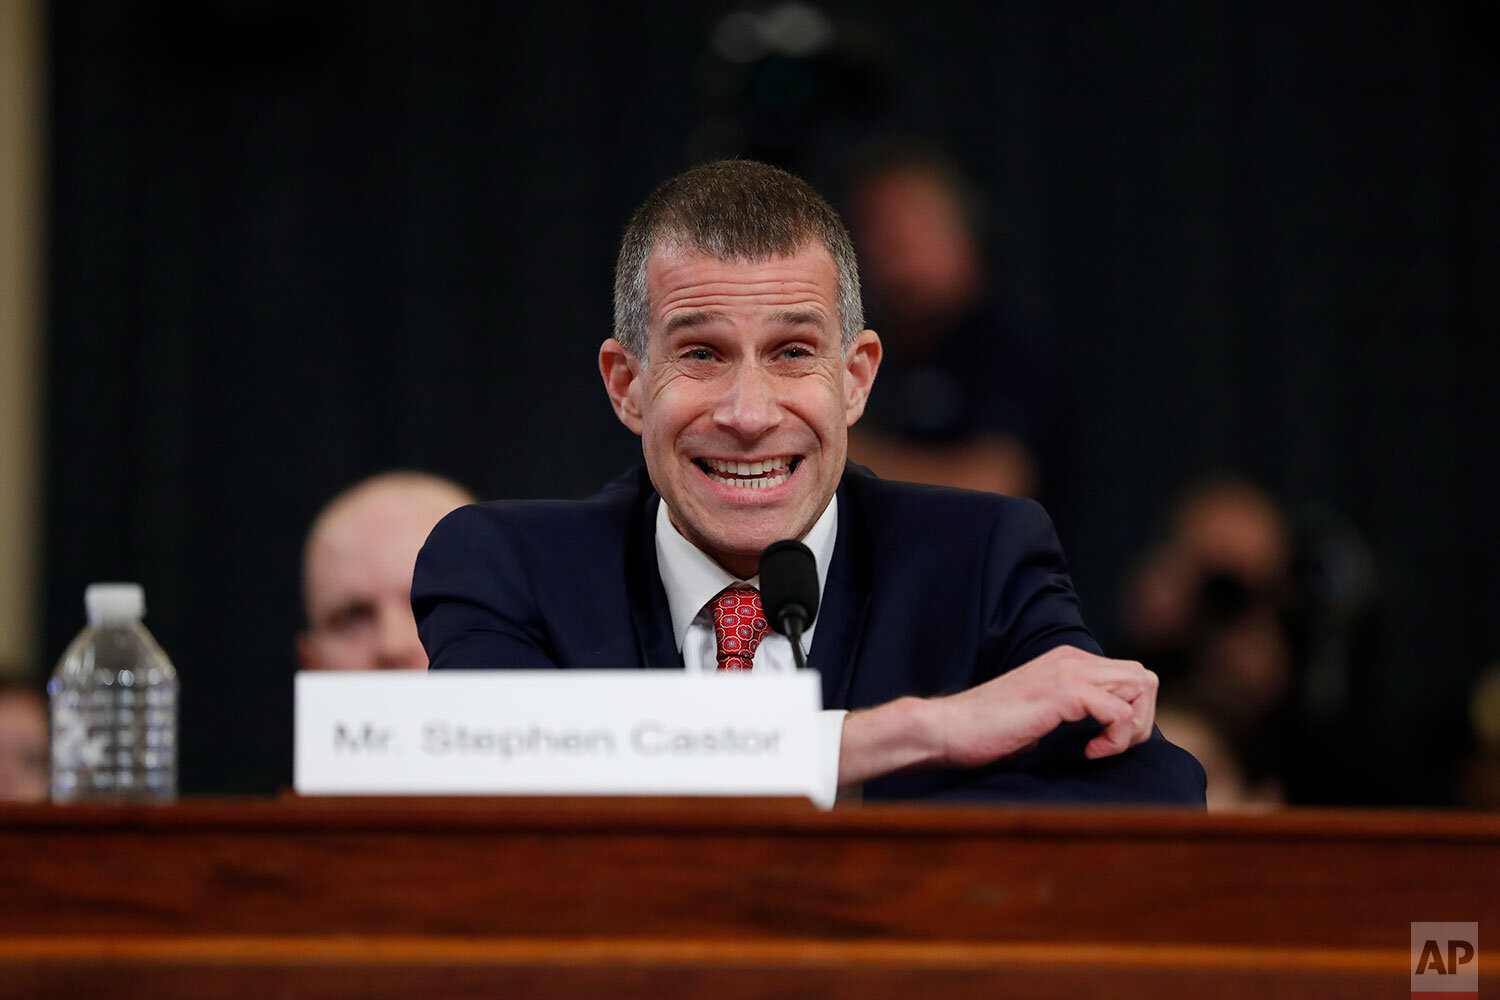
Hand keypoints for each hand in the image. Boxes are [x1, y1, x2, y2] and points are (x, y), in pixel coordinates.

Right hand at [837, 645, 1159, 786]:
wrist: (948, 728)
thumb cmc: (988, 731)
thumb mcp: (1041, 714)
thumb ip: (1073, 710)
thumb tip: (1109, 731)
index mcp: (1068, 660)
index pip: (1131, 676)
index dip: (1129, 714)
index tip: (1101, 741)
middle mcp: (1072, 658)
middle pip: (1145, 679)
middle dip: (1140, 720)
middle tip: (1109, 745)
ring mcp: (1068, 672)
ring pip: (1141, 688)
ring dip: (1131, 728)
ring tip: (1100, 748)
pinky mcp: (1063, 693)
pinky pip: (1119, 711)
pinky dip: (1115, 738)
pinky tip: (1089, 751)